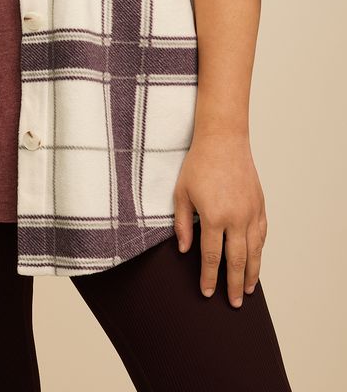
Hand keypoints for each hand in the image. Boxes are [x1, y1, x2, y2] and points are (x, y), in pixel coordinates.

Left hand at [173, 132, 267, 307]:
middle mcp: (236, 218)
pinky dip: (260, 251)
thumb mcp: (181, 192)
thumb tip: (184, 250)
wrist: (223, 140)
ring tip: (247, 290)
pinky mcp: (260, 205)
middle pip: (237, 260)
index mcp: (213, 216)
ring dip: (251, 273)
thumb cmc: (198, 164)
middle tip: (234, 303)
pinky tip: (256, 260)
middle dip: (233, 284)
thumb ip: (182, 223)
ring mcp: (251, 212)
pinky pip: (262, 234)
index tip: (208, 292)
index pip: (212, 256)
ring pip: (254, 251)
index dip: (209, 277)